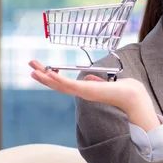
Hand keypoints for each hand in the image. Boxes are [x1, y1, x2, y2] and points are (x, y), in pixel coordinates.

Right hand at [29, 60, 159, 130]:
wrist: (132, 96)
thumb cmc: (123, 90)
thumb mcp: (106, 83)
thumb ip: (96, 81)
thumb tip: (90, 77)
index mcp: (85, 90)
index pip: (64, 83)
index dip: (52, 77)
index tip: (42, 69)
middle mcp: (82, 92)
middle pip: (58, 84)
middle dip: (43, 76)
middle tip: (30, 66)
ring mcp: (84, 92)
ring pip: (60, 85)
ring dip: (46, 77)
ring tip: (33, 70)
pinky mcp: (88, 91)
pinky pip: (70, 85)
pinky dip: (59, 80)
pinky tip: (49, 74)